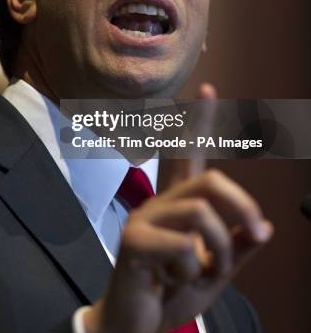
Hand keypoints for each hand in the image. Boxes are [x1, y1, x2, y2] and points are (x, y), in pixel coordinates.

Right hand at [84, 83, 272, 332]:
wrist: (134, 328)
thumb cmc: (171, 293)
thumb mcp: (214, 273)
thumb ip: (238, 250)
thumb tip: (264, 228)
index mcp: (178, 206)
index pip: (189, 155)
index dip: (200, 122)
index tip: (208, 87)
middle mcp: (160, 204)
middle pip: (209, 180)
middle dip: (242, 206)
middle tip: (259, 232)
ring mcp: (144, 219)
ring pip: (202, 213)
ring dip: (220, 252)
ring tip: (206, 273)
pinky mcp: (133, 240)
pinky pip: (184, 246)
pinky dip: (192, 271)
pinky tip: (171, 280)